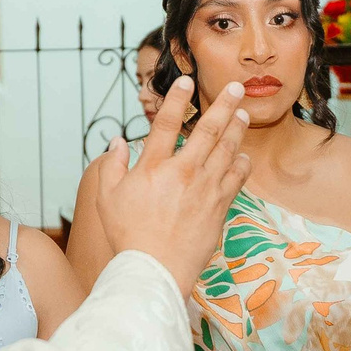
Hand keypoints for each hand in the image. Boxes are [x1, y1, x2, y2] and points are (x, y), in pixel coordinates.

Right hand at [91, 78, 250, 292]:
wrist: (155, 269)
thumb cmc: (127, 236)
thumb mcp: (106, 198)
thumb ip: (112, 166)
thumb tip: (118, 141)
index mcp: (153, 167)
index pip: (166, 123)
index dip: (177, 99)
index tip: (186, 81)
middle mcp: (182, 172)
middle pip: (208, 130)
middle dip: (224, 104)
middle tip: (236, 87)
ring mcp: (204, 189)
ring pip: (227, 150)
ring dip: (237, 129)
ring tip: (243, 113)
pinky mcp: (219, 207)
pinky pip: (235, 179)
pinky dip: (241, 164)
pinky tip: (243, 155)